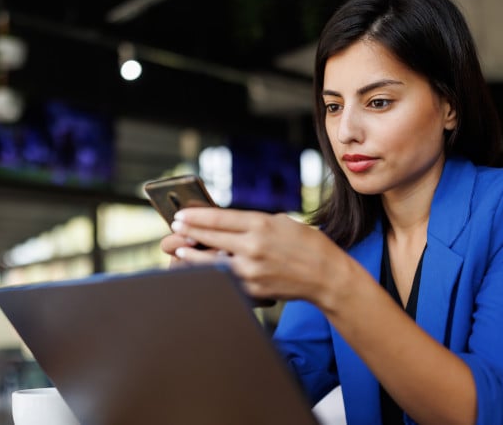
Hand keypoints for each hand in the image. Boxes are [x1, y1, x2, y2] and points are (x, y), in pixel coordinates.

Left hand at [170, 207, 346, 305]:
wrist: (326, 276)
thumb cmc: (307, 245)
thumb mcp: (282, 222)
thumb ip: (255, 223)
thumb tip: (228, 224)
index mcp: (261, 224)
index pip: (219, 218)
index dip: (196, 216)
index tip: (181, 214)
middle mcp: (253, 246)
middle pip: (211, 237)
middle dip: (190, 231)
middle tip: (176, 227)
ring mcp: (252, 269)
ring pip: (211, 262)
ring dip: (193, 254)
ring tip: (181, 248)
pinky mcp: (253, 288)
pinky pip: (226, 279)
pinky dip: (212, 273)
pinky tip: (202, 269)